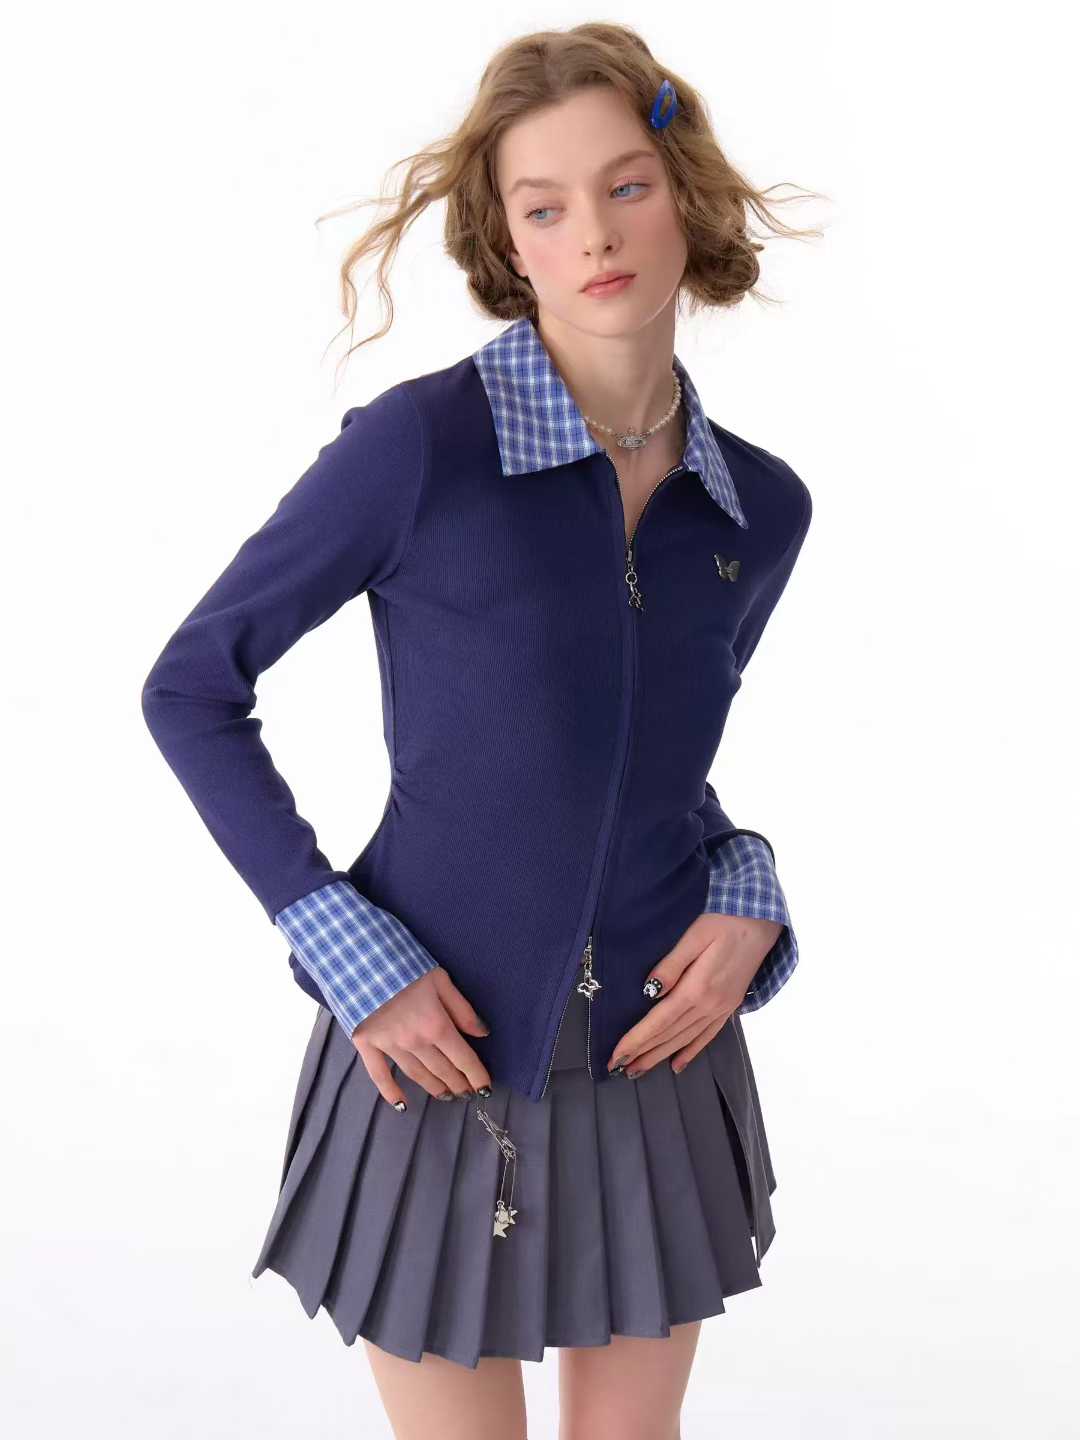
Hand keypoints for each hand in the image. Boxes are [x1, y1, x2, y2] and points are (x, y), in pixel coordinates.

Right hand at [350, 967, 492, 1107]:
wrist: (361, 957)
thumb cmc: (405, 964)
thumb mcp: (441, 979)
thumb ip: (462, 1009)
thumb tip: (482, 1034)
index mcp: (436, 1024)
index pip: (463, 1058)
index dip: (477, 1075)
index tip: (486, 1089)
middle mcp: (415, 1041)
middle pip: (442, 1069)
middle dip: (458, 1083)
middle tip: (467, 1094)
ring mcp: (389, 1045)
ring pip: (417, 1074)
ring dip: (434, 1087)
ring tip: (446, 1095)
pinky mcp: (366, 1044)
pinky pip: (379, 1074)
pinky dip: (390, 1092)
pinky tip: (402, 1105)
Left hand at [606, 913, 782, 1077]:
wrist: (762, 922)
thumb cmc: (725, 921)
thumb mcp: (695, 935)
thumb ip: (671, 965)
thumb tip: (649, 991)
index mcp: (697, 988)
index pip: (659, 1021)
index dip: (636, 1039)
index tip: (616, 1055)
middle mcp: (709, 1005)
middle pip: (670, 1035)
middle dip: (643, 1053)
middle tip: (619, 1069)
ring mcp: (721, 1008)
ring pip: (686, 1039)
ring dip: (661, 1056)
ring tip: (639, 1070)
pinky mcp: (729, 1006)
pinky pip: (708, 1036)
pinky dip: (691, 1052)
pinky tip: (677, 1064)